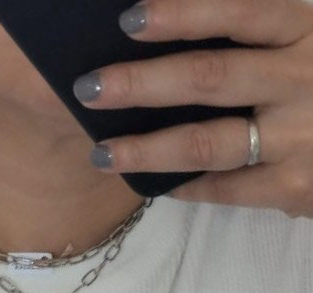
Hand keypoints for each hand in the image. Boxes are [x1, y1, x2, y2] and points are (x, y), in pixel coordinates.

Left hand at [72, 0, 312, 218]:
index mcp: (309, 31)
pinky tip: (156, 185)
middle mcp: (304, 78)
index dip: (182, 14)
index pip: (242, 12)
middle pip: (210, 77)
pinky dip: (186, 186)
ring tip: (102, 153)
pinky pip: (225, 188)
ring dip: (146, 149)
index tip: (128, 19)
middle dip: (141, 83)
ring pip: (206, 142)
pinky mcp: (297, 187)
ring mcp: (300, 137)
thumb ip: (269, 28)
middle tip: (89, 88)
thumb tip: (193, 21)